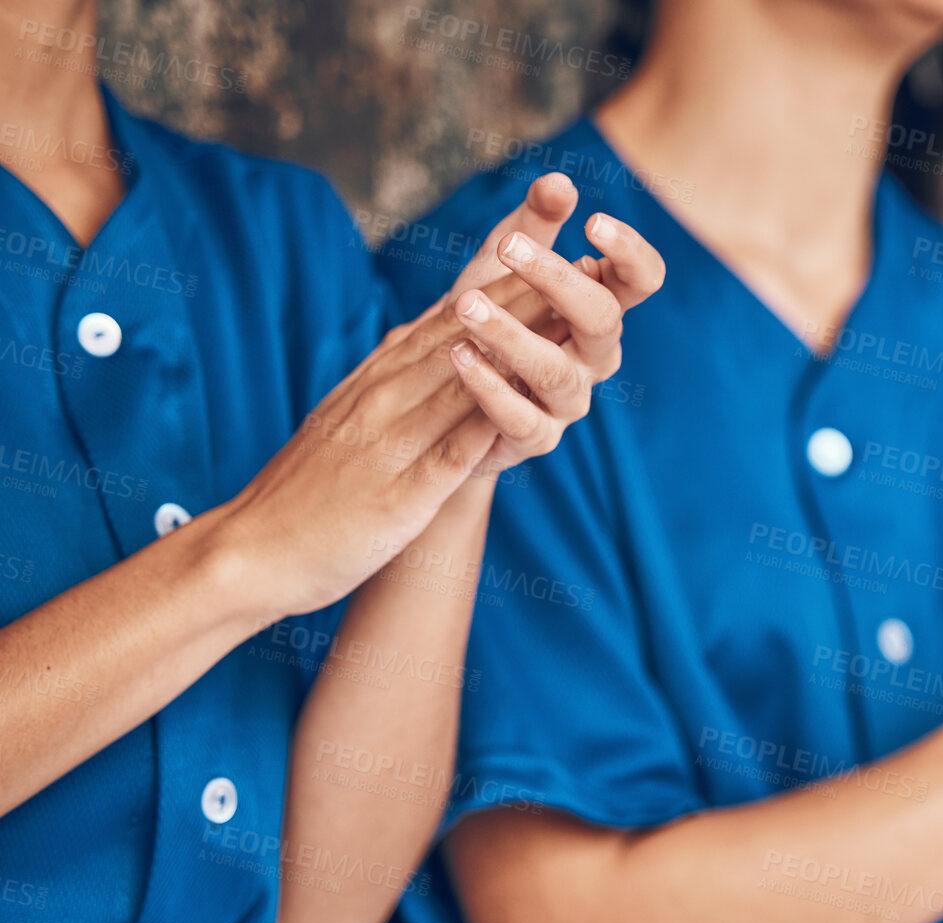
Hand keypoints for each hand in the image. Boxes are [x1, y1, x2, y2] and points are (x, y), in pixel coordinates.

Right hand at [211, 176, 664, 617]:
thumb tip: (437, 336)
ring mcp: (391, 441)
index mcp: (384, 376)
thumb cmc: (312, 488)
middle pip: (465, 332)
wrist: (253, 549)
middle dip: (525, 293)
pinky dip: (479, 427)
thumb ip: (396, 374)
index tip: (553, 243)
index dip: (506, 278)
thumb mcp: (356, 414)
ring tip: (566, 312)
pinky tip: (519, 406)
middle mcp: (388, 394)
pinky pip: (445, 455)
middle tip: (581, 253)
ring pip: (460, 381)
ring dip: (513, 344)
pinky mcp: (397, 493)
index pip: (454, 315)